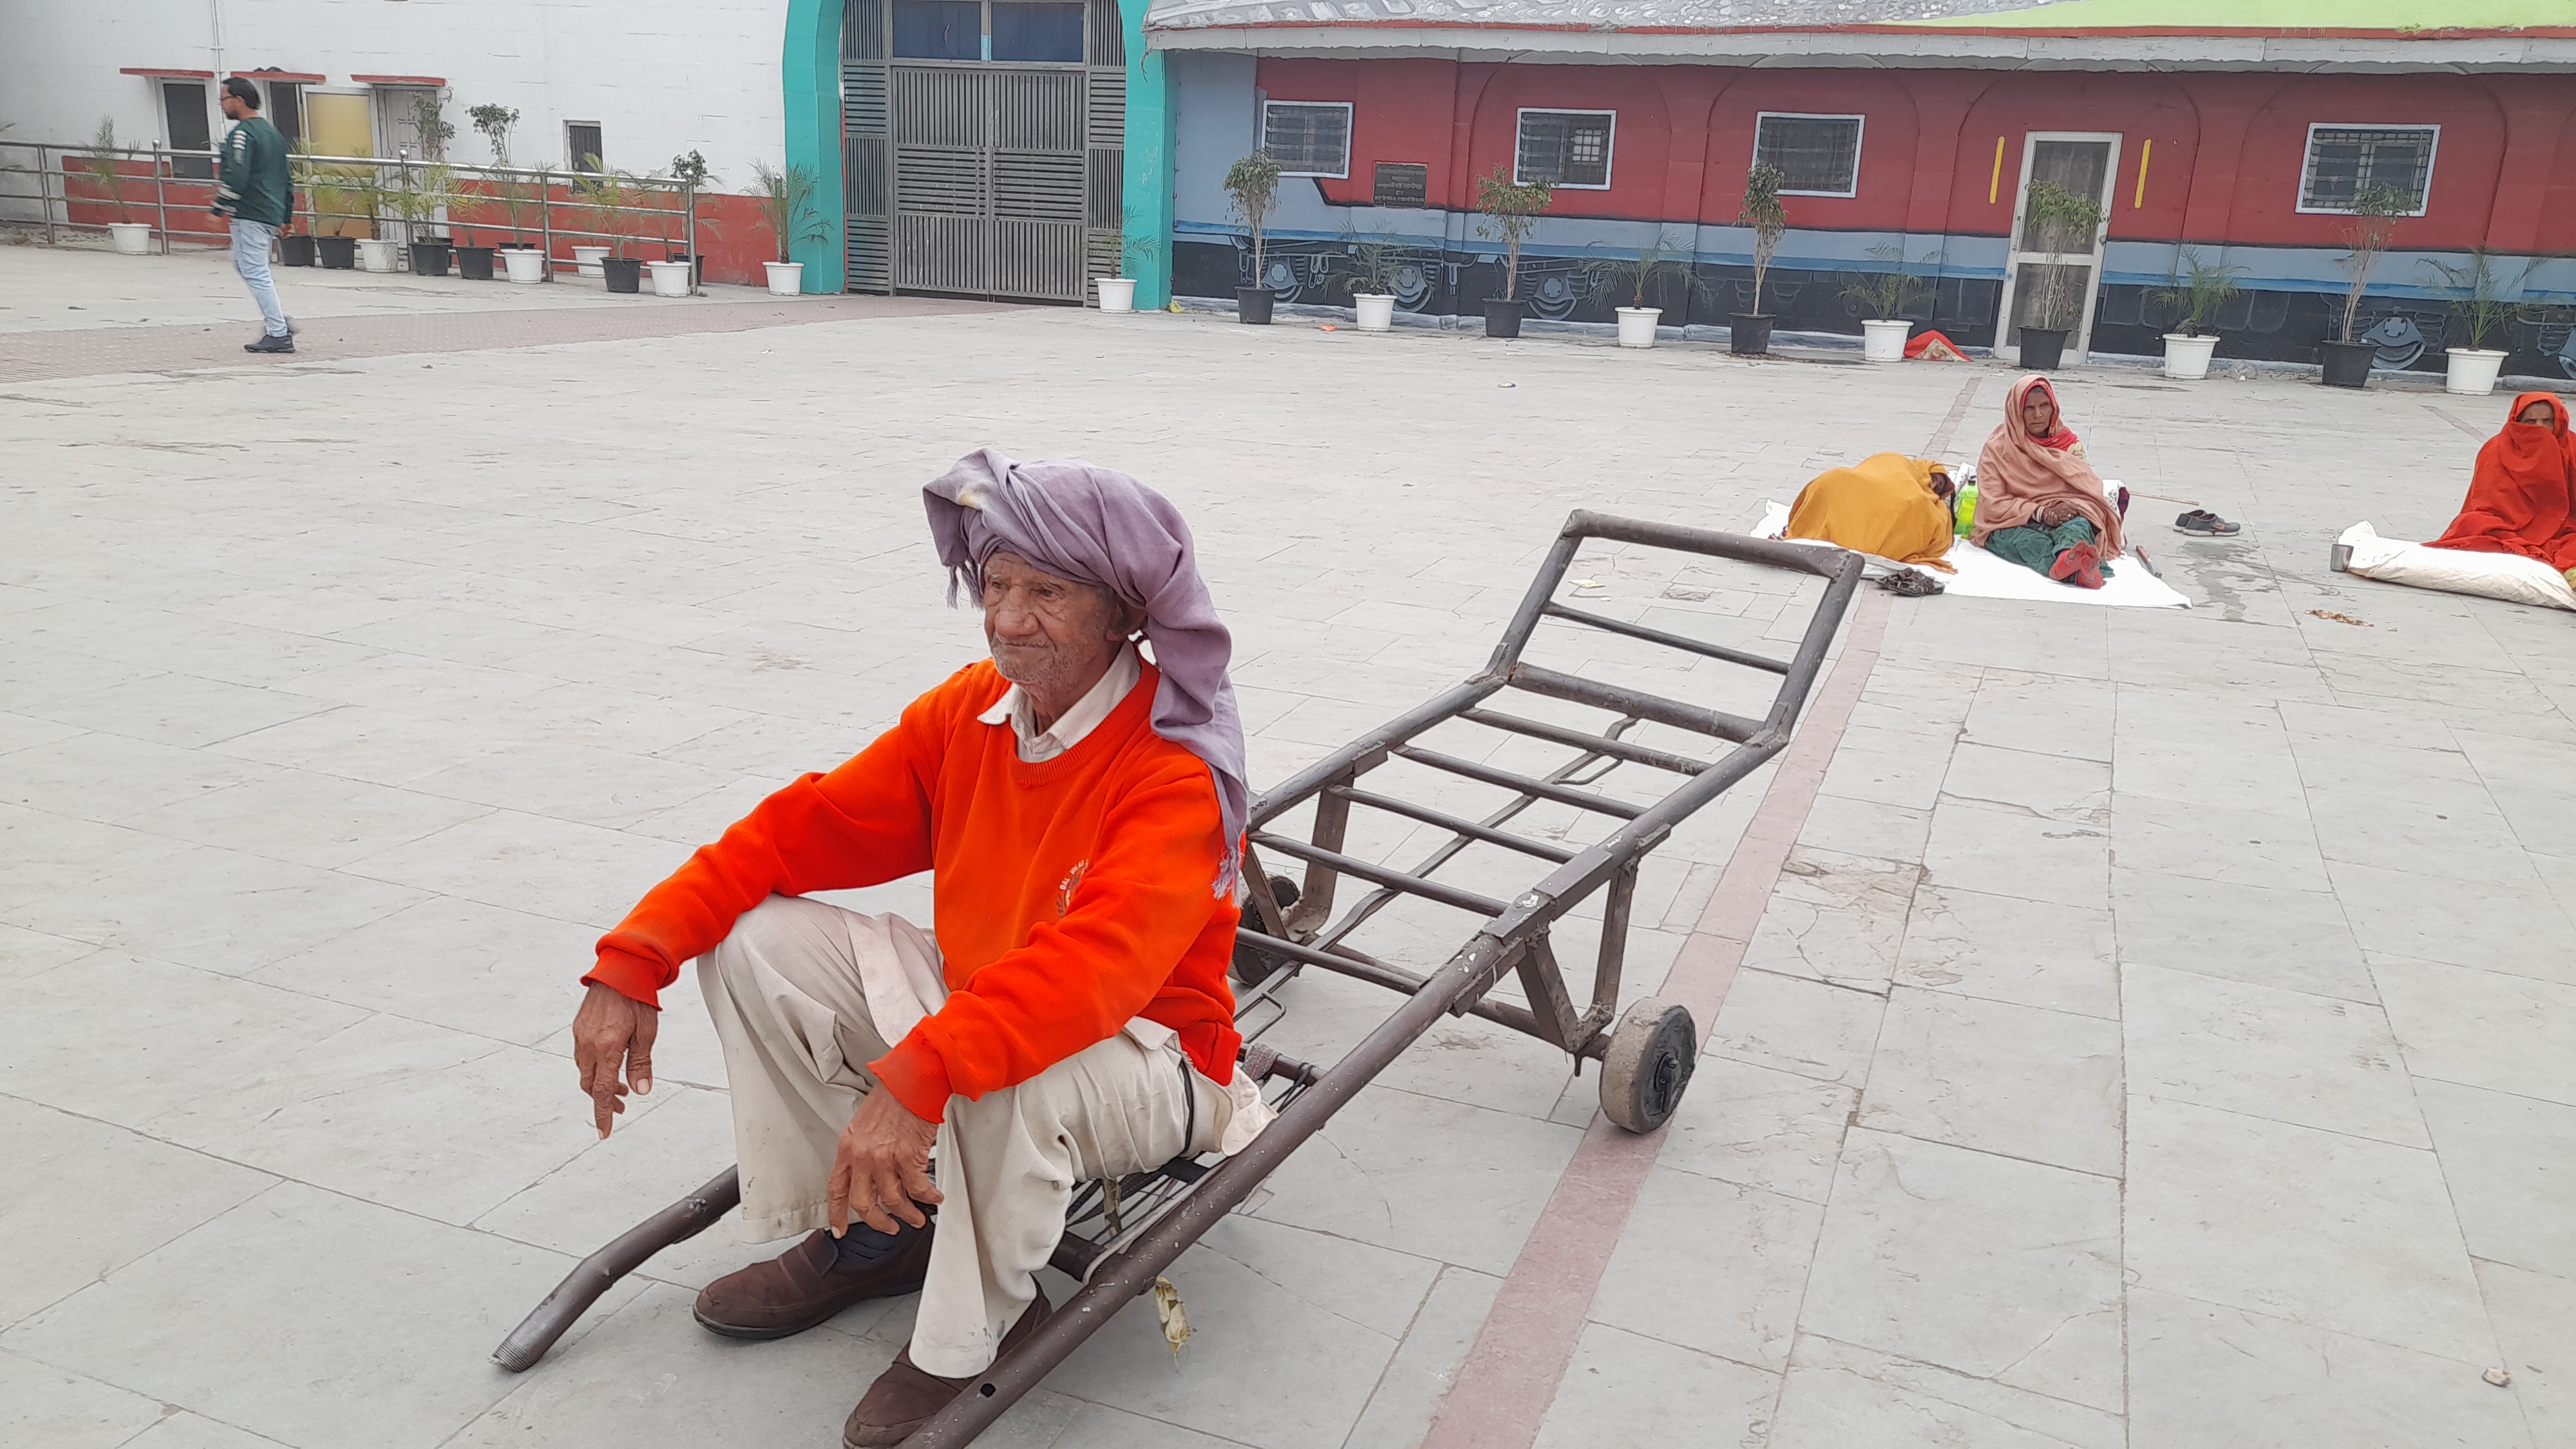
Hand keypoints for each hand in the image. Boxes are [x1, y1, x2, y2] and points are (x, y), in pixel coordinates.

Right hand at [572, 981, 656, 1137]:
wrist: (621, 971)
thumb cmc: (637, 998)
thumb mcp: (647, 1033)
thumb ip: (641, 1064)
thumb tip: (640, 1090)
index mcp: (607, 1048)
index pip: (603, 1091)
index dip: (604, 1114)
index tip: (604, 1131)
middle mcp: (589, 1044)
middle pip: (591, 1085)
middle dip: (604, 1100)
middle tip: (621, 1105)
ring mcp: (580, 1036)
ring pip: (585, 1072)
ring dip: (600, 1084)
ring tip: (620, 1086)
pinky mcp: (578, 1028)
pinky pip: (582, 1057)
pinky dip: (594, 1068)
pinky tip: (609, 1064)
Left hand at [828, 1089, 942, 1235]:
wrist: (913, 1079)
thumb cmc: (894, 1094)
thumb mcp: (865, 1123)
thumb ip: (863, 1149)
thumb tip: (871, 1173)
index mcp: (848, 1146)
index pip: (836, 1188)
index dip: (837, 1213)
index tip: (839, 1229)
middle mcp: (862, 1155)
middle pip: (863, 1203)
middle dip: (878, 1222)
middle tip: (888, 1228)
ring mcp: (883, 1157)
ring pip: (893, 1200)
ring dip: (907, 1214)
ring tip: (916, 1217)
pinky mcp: (907, 1156)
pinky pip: (918, 1189)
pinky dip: (928, 1197)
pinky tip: (934, 1197)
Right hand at [2037, 500, 2077, 526]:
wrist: (2049, 512)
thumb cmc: (2058, 508)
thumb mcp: (2064, 504)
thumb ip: (2071, 505)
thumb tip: (2079, 505)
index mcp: (2066, 504)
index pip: (2076, 508)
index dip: (2079, 512)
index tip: (2080, 514)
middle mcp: (2065, 508)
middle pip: (2075, 513)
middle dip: (2076, 515)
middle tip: (2076, 517)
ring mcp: (2063, 514)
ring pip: (2071, 517)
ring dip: (2072, 518)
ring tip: (2071, 519)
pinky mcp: (2061, 518)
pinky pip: (2067, 520)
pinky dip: (2068, 520)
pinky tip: (2067, 520)